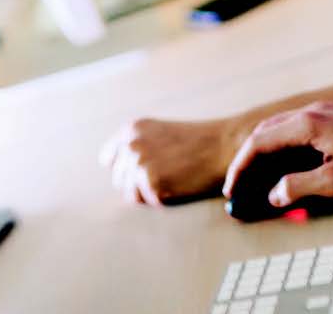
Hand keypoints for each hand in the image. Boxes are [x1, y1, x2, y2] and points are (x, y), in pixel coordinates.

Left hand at [99, 116, 242, 205]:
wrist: (224, 146)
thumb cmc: (196, 143)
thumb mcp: (159, 133)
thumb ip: (137, 145)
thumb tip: (117, 171)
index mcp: (130, 130)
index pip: (108, 159)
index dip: (125, 169)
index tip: (143, 171)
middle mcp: (130, 145)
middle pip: (119, 179)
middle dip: (138, 182)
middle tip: (167, 176)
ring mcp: (139, 164)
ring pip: (130, 194)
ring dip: (148, 193)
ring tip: (173, 180)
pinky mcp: (151, 183)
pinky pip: (146, 203)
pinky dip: (161, 200)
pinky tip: (178, 186)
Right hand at [222, 102, 332, 208]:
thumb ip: (299, 187)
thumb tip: (275, 194)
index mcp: (307, 124)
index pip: (259, 142)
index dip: (241, 166)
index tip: (232, 187)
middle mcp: (311, 112)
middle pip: (265, 131)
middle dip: (248, 158)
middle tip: (238, 184)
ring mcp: (323, 113)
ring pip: (280, 129)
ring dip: (264, 151)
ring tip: (255, 176)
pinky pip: (296, 130)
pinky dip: (281, 147)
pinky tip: (285, 163)